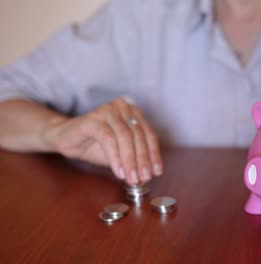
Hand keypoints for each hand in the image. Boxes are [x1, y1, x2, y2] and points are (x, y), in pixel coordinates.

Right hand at [42, 97, 162, 184]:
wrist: (65, 138)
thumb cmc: (95, 145)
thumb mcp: (120, 153)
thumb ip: (134, 159)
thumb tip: (148, 174)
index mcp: (133, 112)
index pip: (149, 134)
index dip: (154, 154)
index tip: (157, 171)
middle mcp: (122, 107)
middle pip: (139, 136)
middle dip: (142, 160)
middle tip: (144, 178)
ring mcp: (108, 110)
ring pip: (125, 137)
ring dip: (130, 160)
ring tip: (131, 177)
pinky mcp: (93, 119)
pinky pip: (109, 138)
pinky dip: (115, 157)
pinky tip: (118, 171)